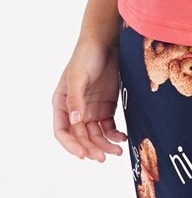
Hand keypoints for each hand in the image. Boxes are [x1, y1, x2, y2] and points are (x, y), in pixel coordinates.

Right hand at [52, 33, 127, 161]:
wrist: (106, 40)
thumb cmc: (86, 55)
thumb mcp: (78, 76)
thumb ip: (76, 99)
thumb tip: (75, 121)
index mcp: (62, 103)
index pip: (62, 132)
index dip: (71, 145)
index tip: (83, 154)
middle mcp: (76, 110)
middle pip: (81, 137)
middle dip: (91, 148)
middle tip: (104, 157)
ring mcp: (91, 109)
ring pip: (95, 135)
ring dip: (104, 145)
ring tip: (117, 152)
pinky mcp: (106, 106)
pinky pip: (108, 127)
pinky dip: (114, 134)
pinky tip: (122, 138)